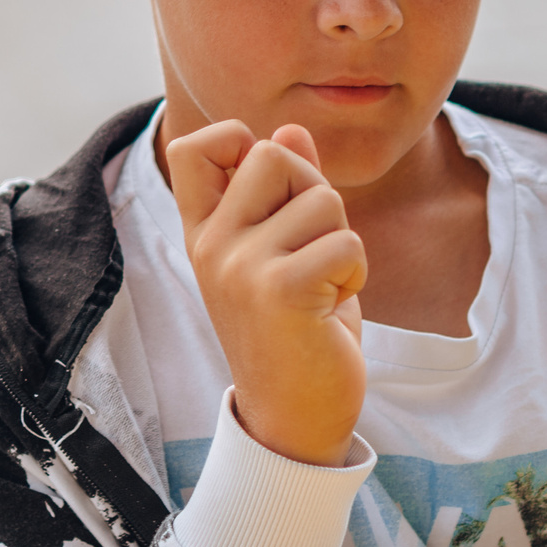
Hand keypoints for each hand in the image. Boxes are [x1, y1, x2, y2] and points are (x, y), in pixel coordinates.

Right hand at [166, 121, 366, 467]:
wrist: (294, 418)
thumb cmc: (297, 331)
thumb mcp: (285, 253)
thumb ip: (286, 192)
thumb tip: (292, 128)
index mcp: (204, 233)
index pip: (191, 149)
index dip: (238, 140)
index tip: (269, 186)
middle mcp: (212, 245)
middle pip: (273, 152)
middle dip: (314, 191)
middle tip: (313, 248)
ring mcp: (240, 266)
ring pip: (322, 199)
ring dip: (342, 241)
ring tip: (322, 287)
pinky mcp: (279, 289)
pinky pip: (345, 241)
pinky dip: (355, 272)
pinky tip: (331, 308)